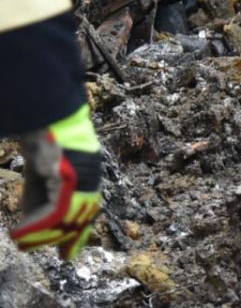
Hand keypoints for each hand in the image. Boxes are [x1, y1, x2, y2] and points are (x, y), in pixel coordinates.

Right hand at [10, 105, 102, 260]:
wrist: (45, 113)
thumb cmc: (42, 140)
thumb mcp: (41, 176)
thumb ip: (41, 198)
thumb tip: (32, 226)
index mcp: (88, 175)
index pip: (87, 210)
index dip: (79, 233)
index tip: (70, 253)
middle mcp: (90, 176)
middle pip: (82, 216)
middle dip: (69, 238)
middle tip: (62, 256)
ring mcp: (84, 174)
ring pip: (69, 216)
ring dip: (46, 234)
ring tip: (26, 243)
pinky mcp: (71, 175)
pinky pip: (56, 209)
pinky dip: (37, 224)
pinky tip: (20, 233)